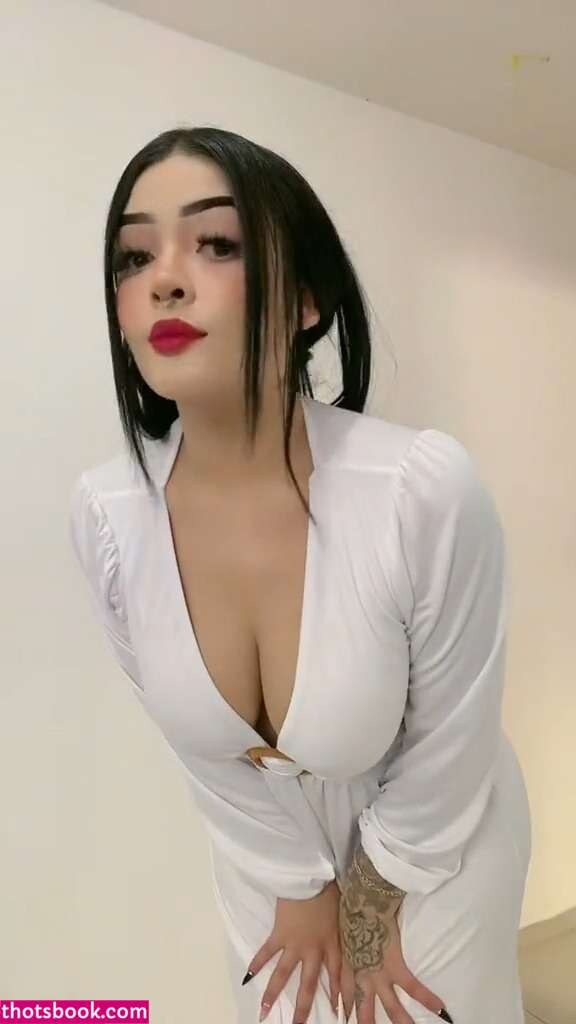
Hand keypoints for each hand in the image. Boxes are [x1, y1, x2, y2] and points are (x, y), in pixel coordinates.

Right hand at [244, 878, 342, 1022]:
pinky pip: (266, 952)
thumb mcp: (344, 910)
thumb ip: (344, 925)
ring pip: (284, 974)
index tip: (338, 1013)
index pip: (337, 975)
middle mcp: (314, 950)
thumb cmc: (331, 889)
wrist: (311, 878)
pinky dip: (256, 964)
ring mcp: (295, 944)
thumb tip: (352, 927)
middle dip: (304, 1008)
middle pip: (308, 984)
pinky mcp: (279, 934)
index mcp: (332, 943)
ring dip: (273, 994)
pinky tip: (248, 978)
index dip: (337, 994)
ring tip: (264, 1011)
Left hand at [339, 892, 449, 1023]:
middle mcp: (362, 978)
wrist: (361, 904)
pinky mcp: (396, 966)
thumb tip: (340, 938)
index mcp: (346, 969)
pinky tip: (440, 1009)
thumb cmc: (348, 911)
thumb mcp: (339, 932)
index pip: (346, 997)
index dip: (347, 1009)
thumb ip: (341, 943)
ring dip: (402, 1021)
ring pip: (392, 1007)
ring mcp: (380, 975)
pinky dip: (427, 998)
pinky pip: (414, 987)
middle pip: (364, 1010)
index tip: (347, 1018)